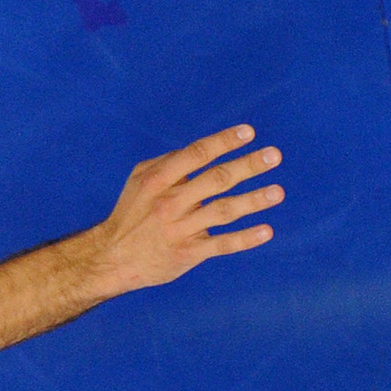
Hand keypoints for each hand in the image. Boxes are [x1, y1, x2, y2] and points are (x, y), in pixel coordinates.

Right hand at [89, 125, 283, 293]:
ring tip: (278, 192)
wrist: (112, 258)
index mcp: (158, 179)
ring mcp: (181, 228)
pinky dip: (245, 239)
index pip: (196, 154)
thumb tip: (205, 148)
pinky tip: (267, 231)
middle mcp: (170, 202)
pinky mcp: (189, 253)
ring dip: (254, 200)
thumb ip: (171, 162)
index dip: (223, 141)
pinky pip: (222, 244)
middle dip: (247, 166)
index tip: (249, 132)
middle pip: (216, 179)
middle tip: (274, 155)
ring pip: (223, 211)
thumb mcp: (141, 180)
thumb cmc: (133, 212)